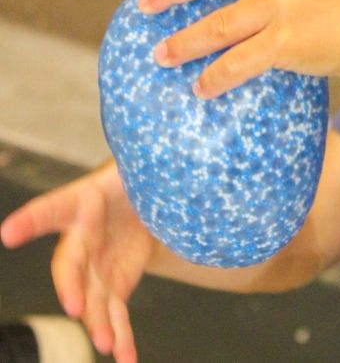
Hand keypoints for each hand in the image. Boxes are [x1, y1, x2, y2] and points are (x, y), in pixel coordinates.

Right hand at [0, 160, 153, 362]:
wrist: (147, 193)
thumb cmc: (138, 173)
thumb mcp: (137, 163)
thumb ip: (141, 163)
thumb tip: (174, 147)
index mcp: (81, 202)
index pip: (51, 208)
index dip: (30, 220)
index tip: (9, 232)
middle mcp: (82, 238)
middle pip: (70, 264)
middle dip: (71, 286)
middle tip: (74, 305)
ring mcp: (96, 266)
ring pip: (91, 297)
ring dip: (98, 322)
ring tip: (105, 343)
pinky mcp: (115, 284)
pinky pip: (115, 314)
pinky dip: (121, 338)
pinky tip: (124, 359)